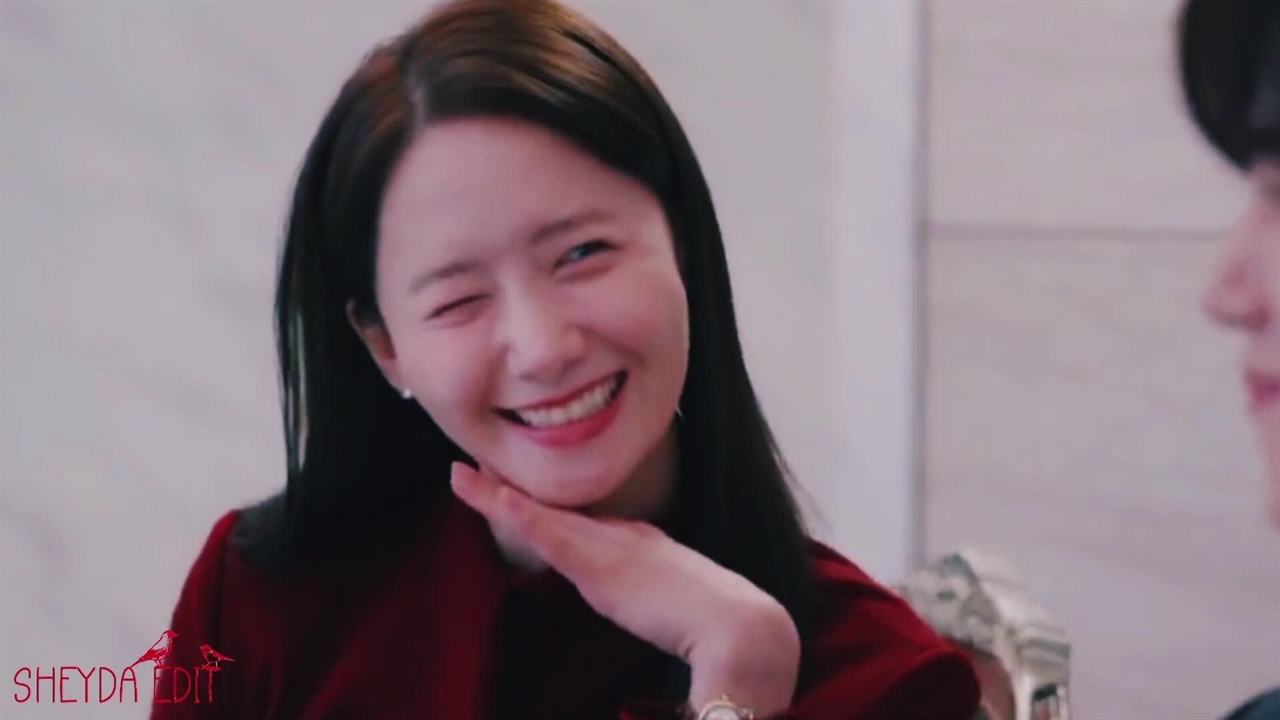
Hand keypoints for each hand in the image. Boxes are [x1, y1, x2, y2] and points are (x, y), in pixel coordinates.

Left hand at [450, 462, 799, 715]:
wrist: (741, 629)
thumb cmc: (718, 631)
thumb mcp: (676, 615)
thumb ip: (652, 609)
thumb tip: (645, 617)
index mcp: (642, 545)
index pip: (581, 522)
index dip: (543, 509)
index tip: (514, 499)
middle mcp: (624, 535)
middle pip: (556, 510)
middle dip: (510, 492)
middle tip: (469, 472)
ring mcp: (612, 546)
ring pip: (543, 515)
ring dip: (498, 497)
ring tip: (461, 477)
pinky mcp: (602, 566)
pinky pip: (549, 535)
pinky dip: (518, 514)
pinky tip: (492, 500)